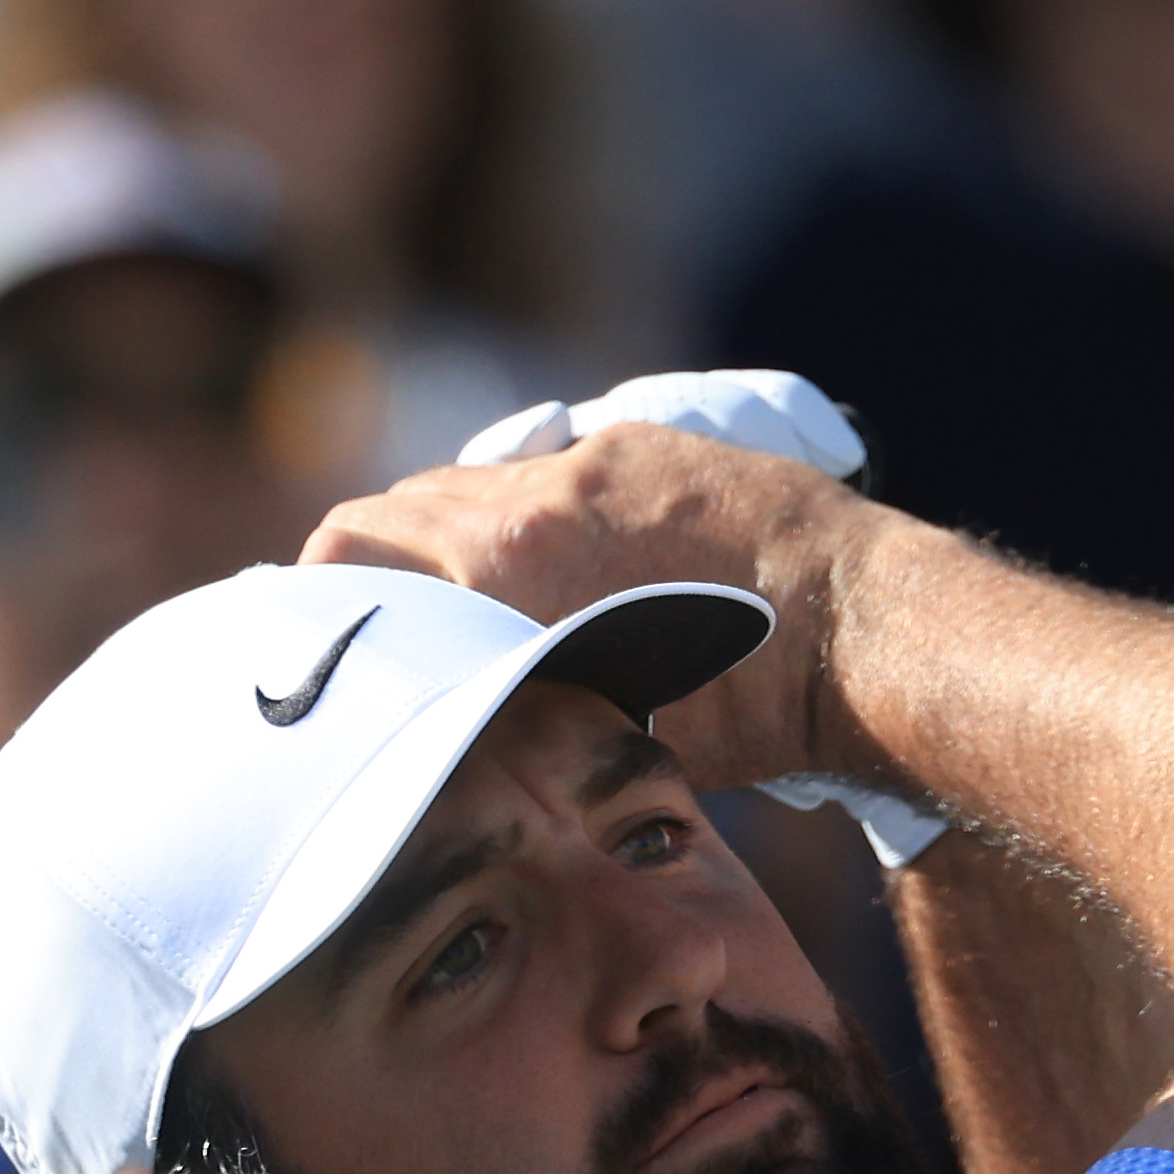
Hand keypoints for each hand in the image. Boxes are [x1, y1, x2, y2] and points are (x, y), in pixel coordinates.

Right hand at [301, 427, 894, 796]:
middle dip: (372, 568)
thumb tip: (444, 713)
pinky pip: (548, 466)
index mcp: (503, 563)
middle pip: (396, 508)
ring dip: (446, 534)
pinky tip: (553, 561)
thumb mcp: (588, 727)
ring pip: (470, 481)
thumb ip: (497, 696)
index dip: (314, 596)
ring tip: (461, 598)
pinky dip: (524, 509)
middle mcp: (534, 494)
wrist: (860, 637)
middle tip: (377, 627)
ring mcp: (591, 459)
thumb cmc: (741, 715)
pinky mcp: (642, 445)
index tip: (313, 639)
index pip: (349, 548)